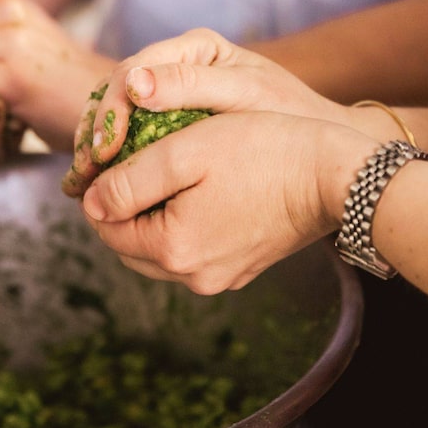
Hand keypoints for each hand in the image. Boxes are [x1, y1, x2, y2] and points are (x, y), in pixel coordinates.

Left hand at [60, 27, 375, 292]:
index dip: (99, 188)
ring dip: (152, 215)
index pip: (106, 227)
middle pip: (130, 244)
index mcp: (173, 250)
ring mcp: (222, 277)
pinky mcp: (243, 267)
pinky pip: (193, 250)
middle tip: (134, 160)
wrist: (336, 175)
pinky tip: (197, 188)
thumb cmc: (262, 151)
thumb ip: (129, 180)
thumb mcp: (185, 151)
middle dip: (123, 206)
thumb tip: (90, 204)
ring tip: (165, 171)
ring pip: (160, 248)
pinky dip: (183, 223)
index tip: (113, 153)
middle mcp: (194, 277)